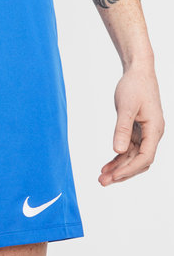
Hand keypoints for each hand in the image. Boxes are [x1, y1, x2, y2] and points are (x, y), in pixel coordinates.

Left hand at [99, 64, 164, 185]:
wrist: (138, 72)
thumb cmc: (134, 87)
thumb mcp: (125, 108)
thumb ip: (122, 129)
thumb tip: (118, 150)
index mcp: (154, 129)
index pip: (145, 157)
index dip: (130, 169)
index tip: (114, 176)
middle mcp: (152, 134)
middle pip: (139, 161)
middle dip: (122, 173)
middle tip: (102, 182)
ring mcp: (145, 133)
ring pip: (133, 158)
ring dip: (118, 168)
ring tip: (101, 178)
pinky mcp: (137, 131)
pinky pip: (128, 150)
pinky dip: (117, 158)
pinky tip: (106, 166)